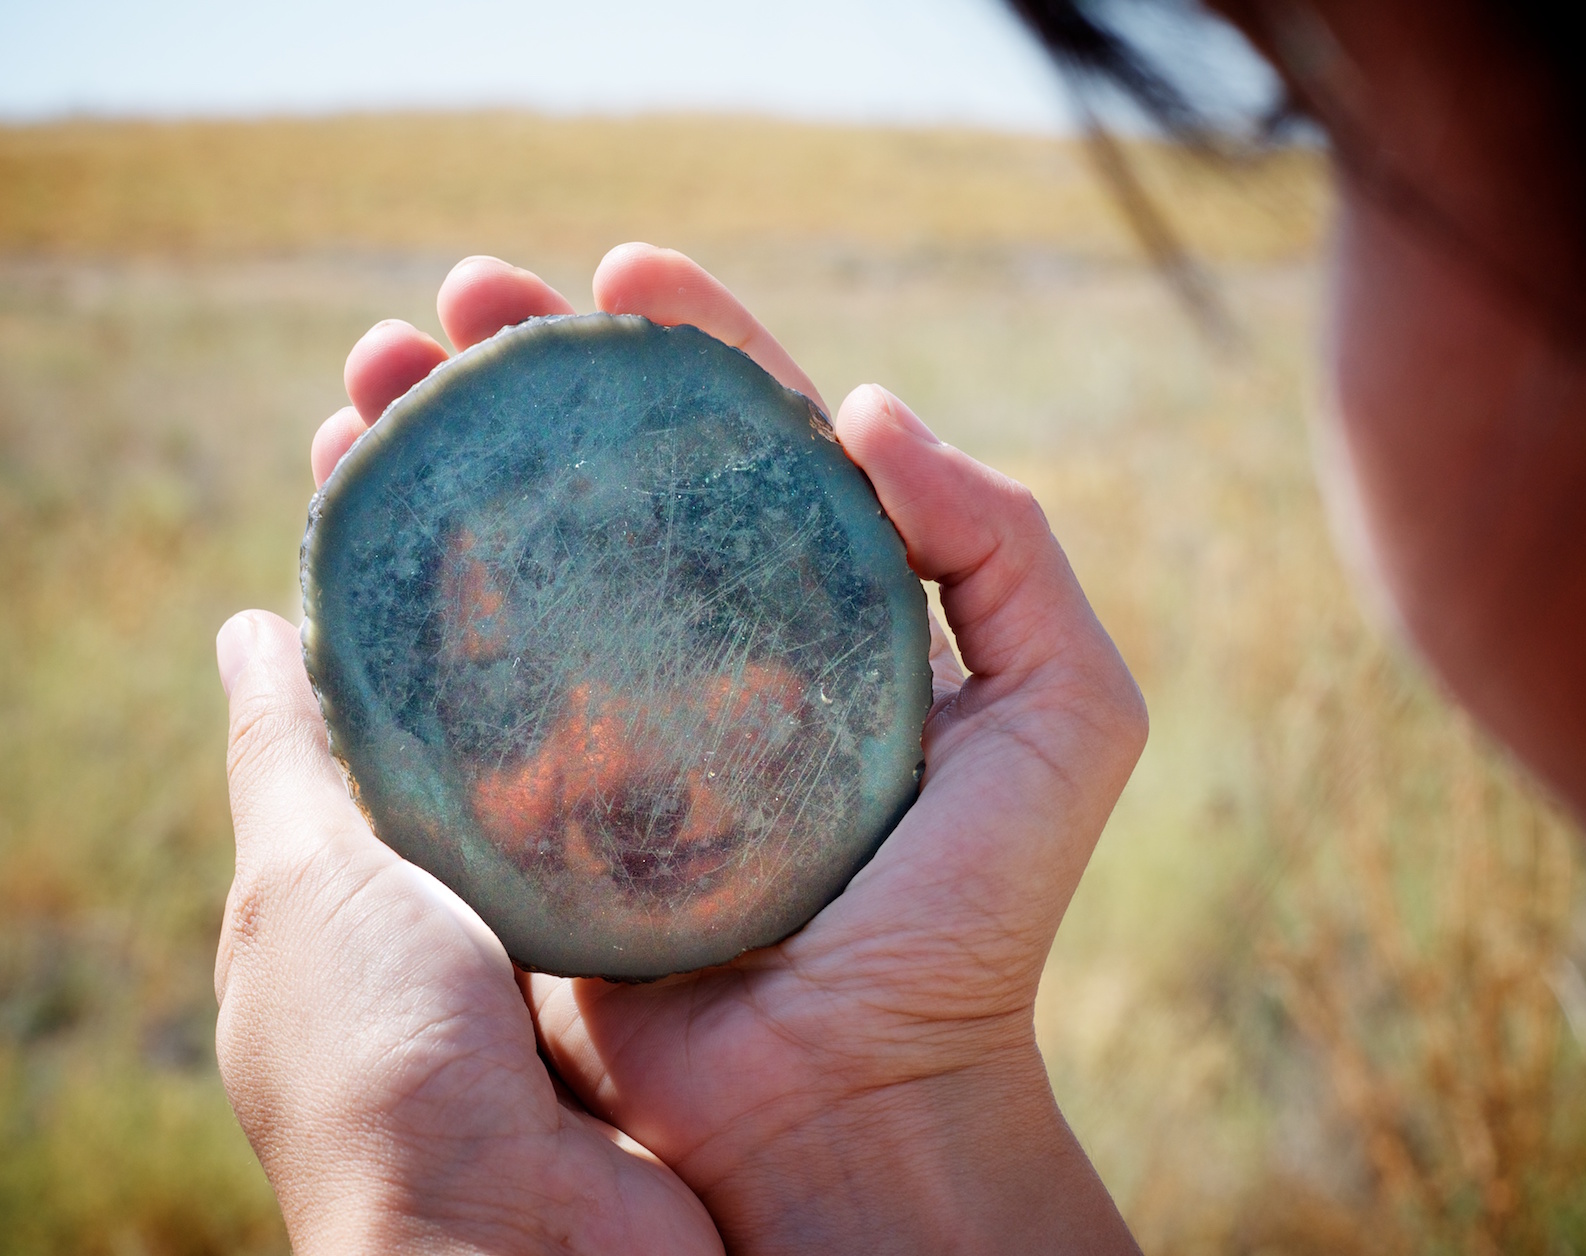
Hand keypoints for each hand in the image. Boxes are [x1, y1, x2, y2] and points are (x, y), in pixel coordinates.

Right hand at [221, 246, 1146, 1253]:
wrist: (857, 1098)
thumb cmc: (971, 915)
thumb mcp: (1066, 711)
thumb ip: (1008, 544)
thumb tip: (866, 408)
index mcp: (824, 608)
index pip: (750, 438)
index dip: (691, 342)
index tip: (620, 269)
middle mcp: (711, 647)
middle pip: (606, 473)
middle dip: (530, 373)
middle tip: (459, 301)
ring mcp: (611, 719)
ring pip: (509, 554)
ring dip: (433, 454)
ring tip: (368, 378)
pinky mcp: (530, 801)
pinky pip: (448, 679)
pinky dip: (389, 596)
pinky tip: (339, 515)